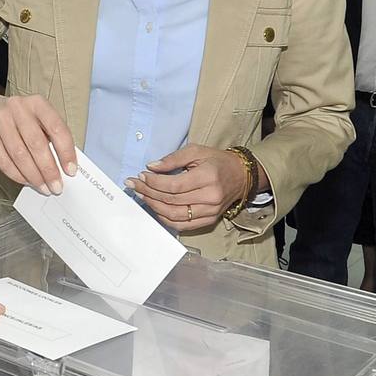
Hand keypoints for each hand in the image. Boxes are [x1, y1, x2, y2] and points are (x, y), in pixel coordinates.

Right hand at [0, 90, 75, 194]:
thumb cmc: (18, 118)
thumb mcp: (38, 119)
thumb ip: (51, 137)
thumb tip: (63, 165)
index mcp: (37, 103)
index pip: (56, 128)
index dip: (65, 152)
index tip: (70, 170)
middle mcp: (18, 108)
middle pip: (36, 143)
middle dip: (48, 170)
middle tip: (56, 186)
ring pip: (19, 154)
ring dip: (33, 175)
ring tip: (42, 186)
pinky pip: (3, 160)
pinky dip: (16, 175)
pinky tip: (25, 180)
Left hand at [127, 145, 250, 231]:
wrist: (241, 176)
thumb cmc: (217, 161)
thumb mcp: (196, 151)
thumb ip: (173, 158)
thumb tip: (151, 167)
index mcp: (208, 177)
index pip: (174, 185)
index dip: (154, 182)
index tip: (141, 176)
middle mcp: (210, 197)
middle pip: (171, 200)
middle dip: (148, 193)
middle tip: (134, 185)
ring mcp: (210, 212)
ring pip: (174, 215)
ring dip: (154, 206)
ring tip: (142, 196)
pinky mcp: (209, 220)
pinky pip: (183, 225)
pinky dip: (166, 218)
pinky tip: (156, 208)